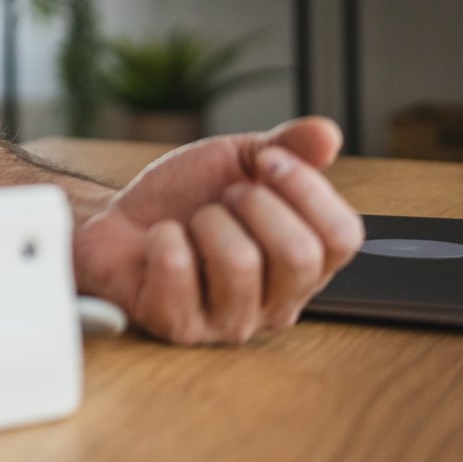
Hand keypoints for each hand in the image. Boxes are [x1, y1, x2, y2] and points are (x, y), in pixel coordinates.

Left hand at [72, 117, 365, 344]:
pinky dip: (164, 237)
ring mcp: (227, 322)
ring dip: (206, 221)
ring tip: (191, 223)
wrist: (118, 219)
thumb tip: (328, 135)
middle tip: (224, 197)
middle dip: (253, 204)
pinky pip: (179, 270)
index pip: (344, 237)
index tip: (266, 161)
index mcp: (305, 266)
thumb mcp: (238, 161)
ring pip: (240, 262)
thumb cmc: (184, 199)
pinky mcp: (177, 326)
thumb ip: (288, 147)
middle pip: (299, 254)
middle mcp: (277, 304)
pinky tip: (160, 241)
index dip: (306, 188)